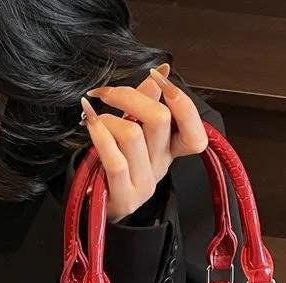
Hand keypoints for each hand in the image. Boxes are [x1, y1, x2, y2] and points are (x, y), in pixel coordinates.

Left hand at [80, 64, 207, 223]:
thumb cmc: (115, 168)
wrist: (98, 208)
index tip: (158, 79)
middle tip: (105, 93)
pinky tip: (90, 123)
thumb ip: (147, 104)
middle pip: (160, 120)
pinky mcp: (124, 196)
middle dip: (129, 95)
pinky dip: (99, 135)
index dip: (182, 103)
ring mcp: (144, 184)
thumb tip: (160, 70)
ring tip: (93, 118)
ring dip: (108, 118)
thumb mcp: (136, 135)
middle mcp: (161, 167)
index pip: (195, 132)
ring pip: (133, 135)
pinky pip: (114, 160)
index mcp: (170, 152)